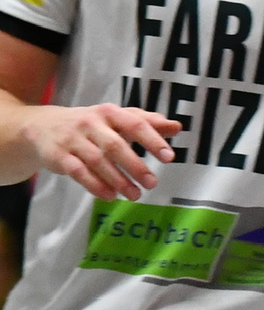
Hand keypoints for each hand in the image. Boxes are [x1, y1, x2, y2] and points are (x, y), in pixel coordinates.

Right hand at [23, 103, 180, 200]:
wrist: (41, 126)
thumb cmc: (90, 124)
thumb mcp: (116, 119)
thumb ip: (146, 122)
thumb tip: (177, 127)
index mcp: (110, 112)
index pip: (135, 124)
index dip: (153, 140)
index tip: (169, 157)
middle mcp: (90, 123)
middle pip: (116, 146)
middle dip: (136, 166)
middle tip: (153, 183)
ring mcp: (72, 139)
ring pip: (98, 161)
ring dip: (118, 180)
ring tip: (135, 195)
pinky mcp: (58, 156)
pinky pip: (78, 172)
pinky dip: (95, 185)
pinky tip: (110, 196)